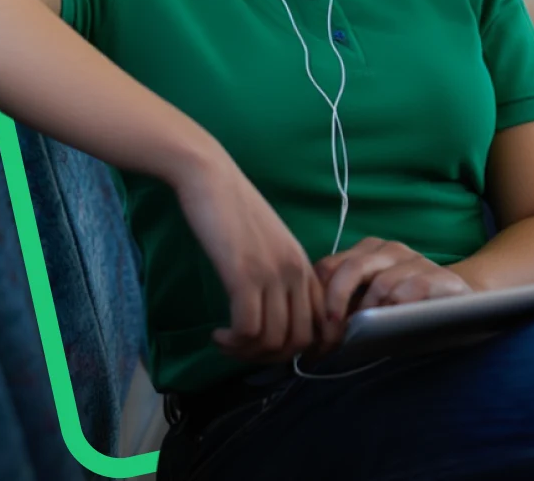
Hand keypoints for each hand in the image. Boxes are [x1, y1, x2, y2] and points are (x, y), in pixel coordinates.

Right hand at [172, 152, 326, 364]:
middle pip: (300, 340)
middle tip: (245, 350)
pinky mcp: (243, 275)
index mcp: (303, 263)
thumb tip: (274, 309)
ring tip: (227, 343)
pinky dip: (233, 342)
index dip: (304, 348)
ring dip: (247, 353)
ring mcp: (271, 274)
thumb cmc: (232, 207)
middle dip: (272, 357)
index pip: (324, 322)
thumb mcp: (268, 241)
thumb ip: (278, 271)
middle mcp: (294, 271)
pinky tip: (218, 335)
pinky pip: (248, 330)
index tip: (275, 351)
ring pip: (274, 341)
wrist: (209, 176)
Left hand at [312, 237, 472, 349]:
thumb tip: (313, 337)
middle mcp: (389, 249)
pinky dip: (399, 309)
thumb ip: (346, 308)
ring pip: (381, 284)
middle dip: (336, 306)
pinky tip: (394, 325)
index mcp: (366, 251)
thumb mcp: (370, 304)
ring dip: (368, 315)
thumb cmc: (406, 308)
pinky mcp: (441, 278)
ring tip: (363, 337)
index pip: (329, 267)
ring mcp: (416, 260)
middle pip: (350, 269)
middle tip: (332, 337)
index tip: (315, 332)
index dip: (318, 301)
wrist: (462, 304)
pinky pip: (414, 290)